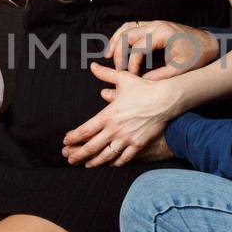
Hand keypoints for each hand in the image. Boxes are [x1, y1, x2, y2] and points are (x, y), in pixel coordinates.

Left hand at [61, 63, 180, 167]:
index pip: (84, 130)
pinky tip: (109, 164)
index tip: (66, 141)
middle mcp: (114, 130)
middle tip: (69, 158)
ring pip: (105, 155)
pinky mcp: (138, 145)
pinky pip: (124, 158)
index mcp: (107, 115)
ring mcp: (126, 139)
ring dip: (93, 162)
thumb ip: (106, 74)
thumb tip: (93, 66)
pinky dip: (115, 162)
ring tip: (85, 165)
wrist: (165, 100)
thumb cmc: (144, 88)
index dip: (73, 137)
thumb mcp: (123, 78)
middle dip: (78, 154)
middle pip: (91, 146)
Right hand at [104, 20, 218, 80]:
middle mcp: (156, 25)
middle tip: (117, 70)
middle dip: (119, 53)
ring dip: (115, 41)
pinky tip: (115, 47)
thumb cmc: (196, 56)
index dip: (131, 64)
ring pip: (126, 27)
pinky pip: (131, 26)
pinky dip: (121, 36)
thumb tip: (140, 82)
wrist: (208, 43)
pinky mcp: (153, 25)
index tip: (131, 77)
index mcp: (163, 34)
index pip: (138, 48)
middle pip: (127, 35)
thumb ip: (159, 76)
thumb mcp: (180, 70)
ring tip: (107, 57)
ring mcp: (153, 23)